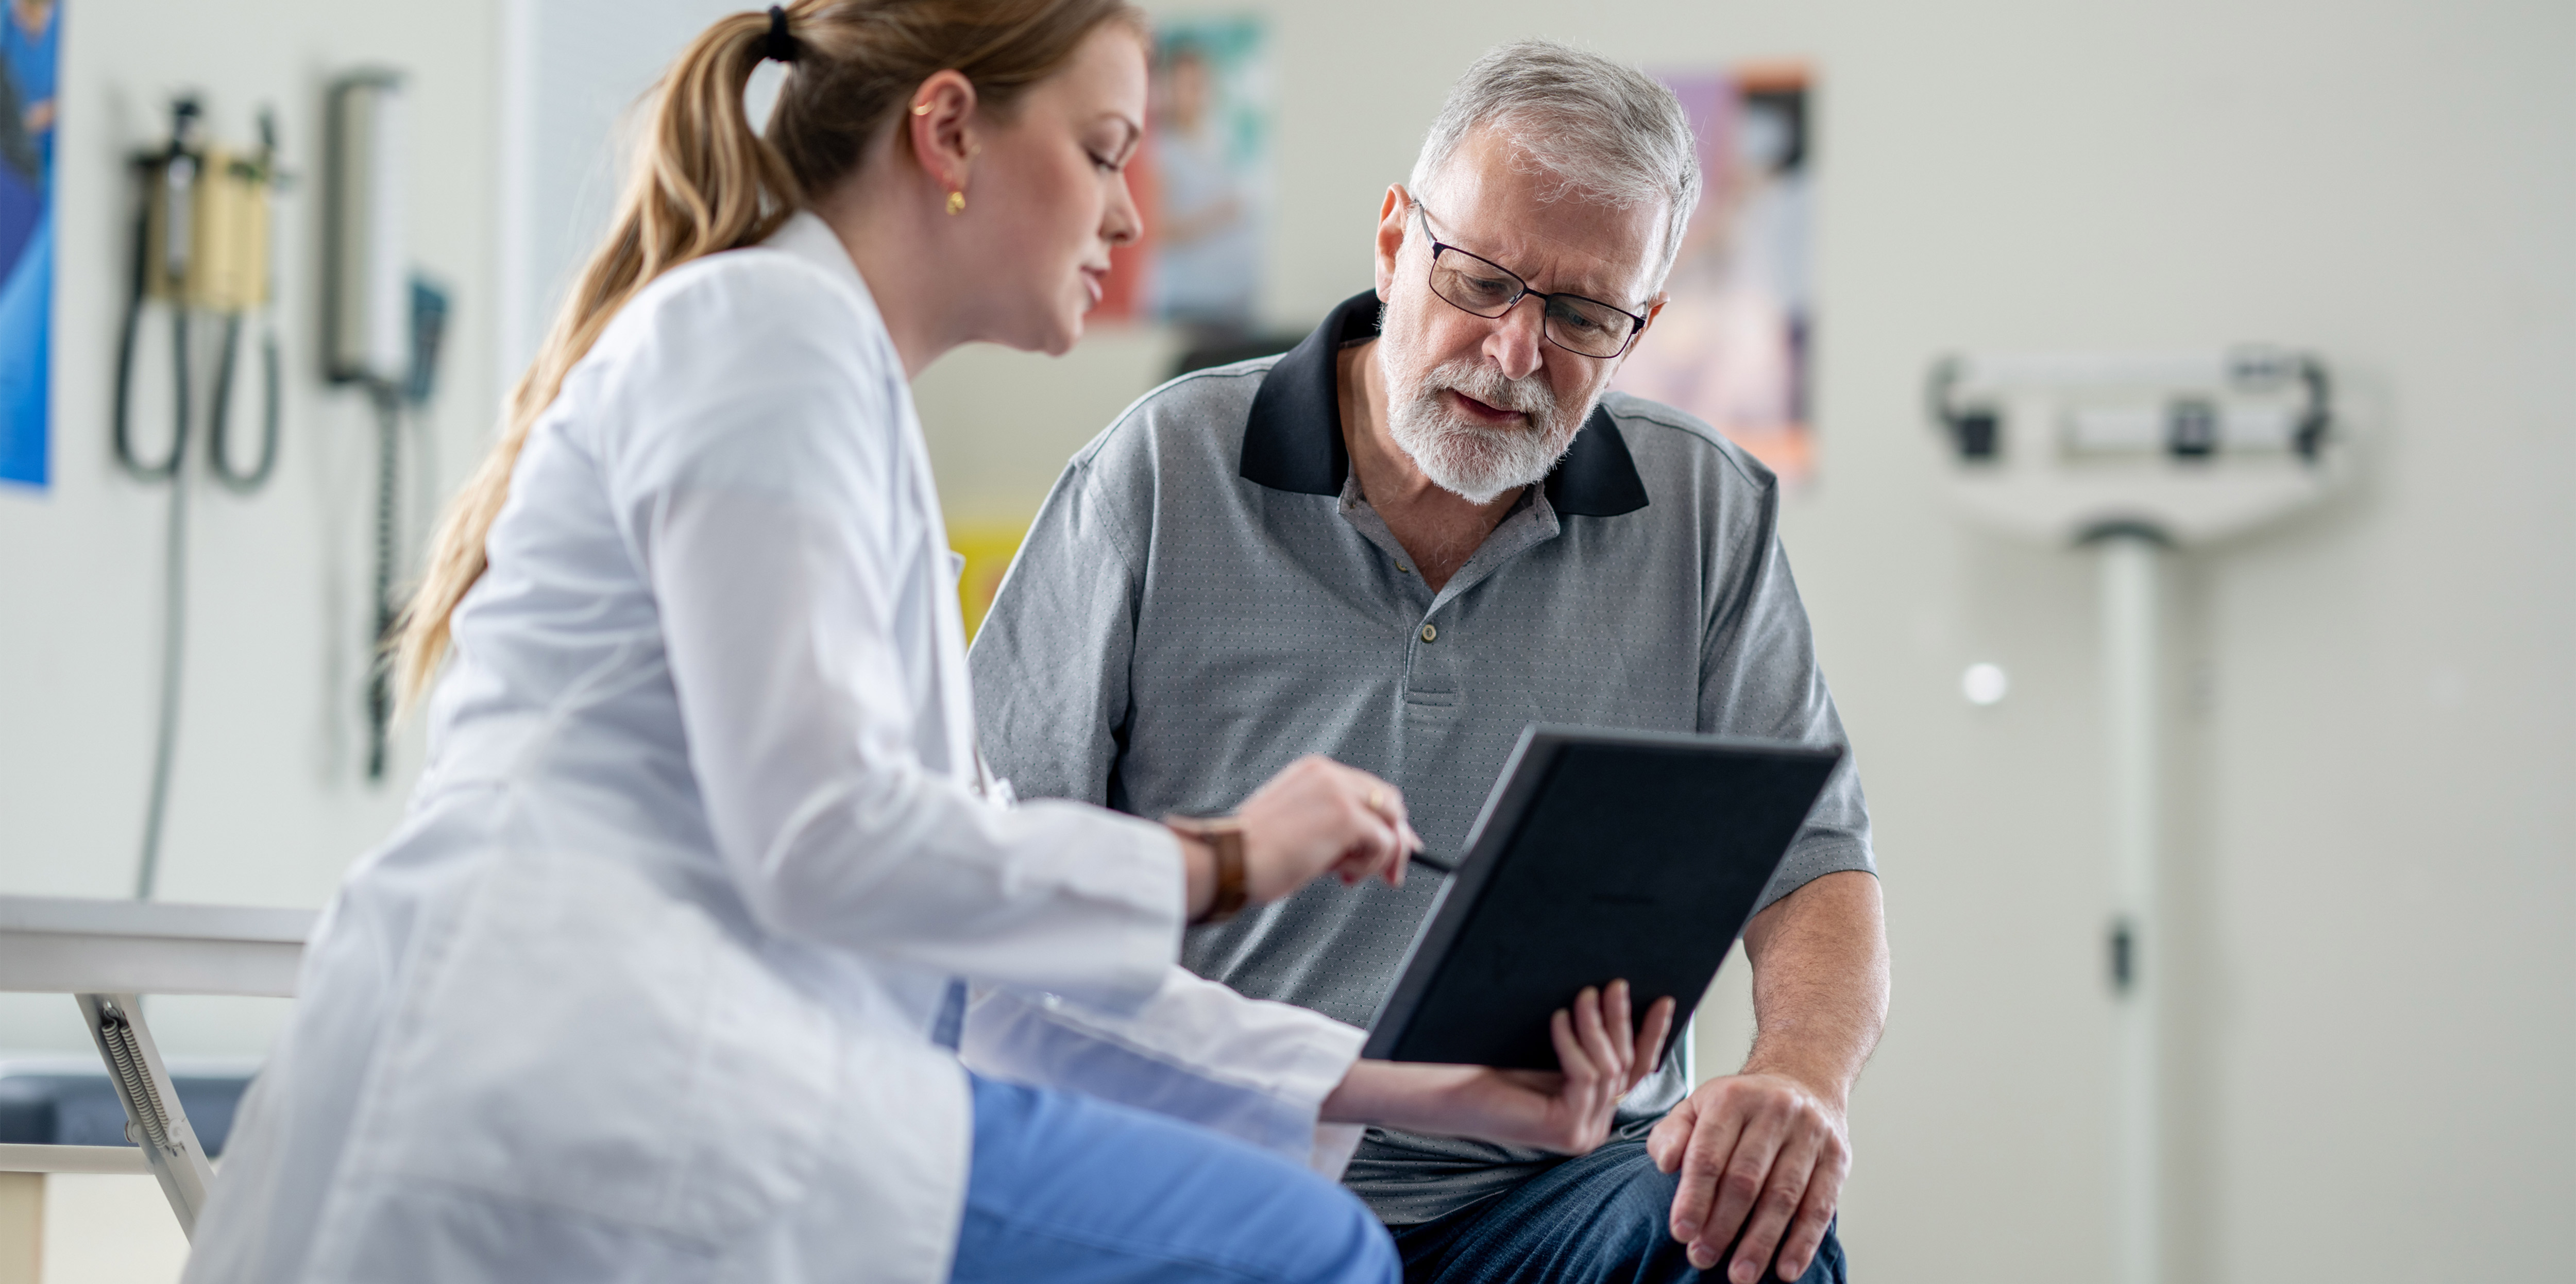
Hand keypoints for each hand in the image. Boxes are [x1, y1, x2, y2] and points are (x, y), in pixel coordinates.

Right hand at [1234, 755, 1418, 901]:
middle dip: (1395, 842)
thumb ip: (1334, 827)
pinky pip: (1384, 844)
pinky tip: (1338, 873)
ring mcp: (1340, 793)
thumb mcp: (1298, 827)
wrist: (1228, 860)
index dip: (1386, 822)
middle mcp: (1329, 775)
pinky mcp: (1347, 818)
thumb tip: (1372, 845)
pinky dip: (1368, 866)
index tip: (1394, 849)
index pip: (1370, 791)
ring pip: (1391, 825)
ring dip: (1374, 858)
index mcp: (1314, 772)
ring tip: (1341, 873)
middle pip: (1390, 803)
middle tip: (1388, 874)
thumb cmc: (1252, 852)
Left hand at [1321, 982, 1675, 1154]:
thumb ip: (1586, 1039)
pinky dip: (1572, 1044)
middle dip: (1622, 1021)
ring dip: (1596, 1026)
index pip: (1635, 1070)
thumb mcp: (1551, 1047)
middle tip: (1615, 984)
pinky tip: (1557, 1019)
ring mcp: (1582, 1134)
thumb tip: (1616, 995)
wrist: (1442, 1088)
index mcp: (1591, 1108)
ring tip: (1583, 994)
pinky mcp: (1566, 1132)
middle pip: (1625, 1066)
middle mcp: (1593, 1127)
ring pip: (1607, 1069)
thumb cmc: (1488, 1063)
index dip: (1651, 1034)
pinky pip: (1585, 1077)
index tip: (1662, 998)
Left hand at [1647, 1072, 1849, 1282]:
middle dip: (1722, 1225)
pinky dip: (1803, 1242)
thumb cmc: (1740, 1106)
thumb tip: (1665, 1163)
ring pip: (1784, 1196)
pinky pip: (1820, 1206)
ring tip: (1741, 1275)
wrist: (1803, 1080)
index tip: (1681, 1233)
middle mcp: (1774, 1111)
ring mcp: (1810, 1134)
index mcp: (1732, 1098)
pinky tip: (1786, 1269)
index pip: (1708, 1154)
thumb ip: (1672, 1134)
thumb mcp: (1697, 1107)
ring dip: (1761, 1241)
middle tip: (1703, 1259)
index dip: (1693, 1197)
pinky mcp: (1838, 1157)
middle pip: (1746, 1178)